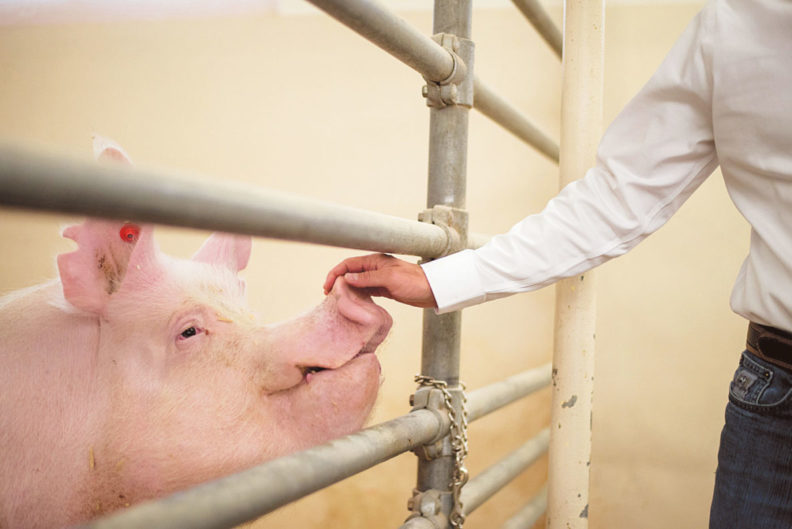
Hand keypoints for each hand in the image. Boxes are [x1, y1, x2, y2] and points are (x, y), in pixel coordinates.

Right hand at [323, 253, 437, 308]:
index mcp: (375, 261)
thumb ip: (368, 278)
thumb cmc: (414, 282)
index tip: (327, 286)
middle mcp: (375, 268)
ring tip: (336, 300)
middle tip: (328, 295)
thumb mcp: (389, 278)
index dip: (335, 273)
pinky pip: (365, 291)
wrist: (432, 290)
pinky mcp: (383, 289)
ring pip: (356, 282)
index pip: (348, 264)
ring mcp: (379, 278)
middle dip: (337, 281)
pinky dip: (356, 295)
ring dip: (346, 289)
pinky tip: (352, 303)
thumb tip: (347, 278)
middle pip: (350, 273)